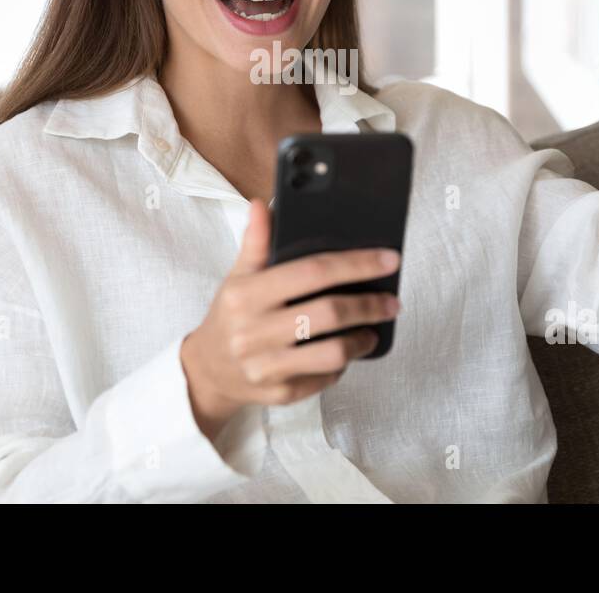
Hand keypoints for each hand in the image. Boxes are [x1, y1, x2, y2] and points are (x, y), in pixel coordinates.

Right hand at [179, 198, 400, 440]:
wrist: (207, 371)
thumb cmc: (231, 316)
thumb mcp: (238, 277)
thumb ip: (255, 242)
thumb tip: (262, 204)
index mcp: (246, 294)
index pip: (311, 272)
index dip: (356, 264)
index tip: (389, 259)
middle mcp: (253, 332)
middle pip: (328, 314)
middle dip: (368, 306)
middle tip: (391, 301)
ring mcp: (266, 367)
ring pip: (331, 353)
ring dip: (361, 340)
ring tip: (372, 330)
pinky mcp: (279, 394)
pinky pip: (324, 378)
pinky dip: (342, 365)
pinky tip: (345, 352)